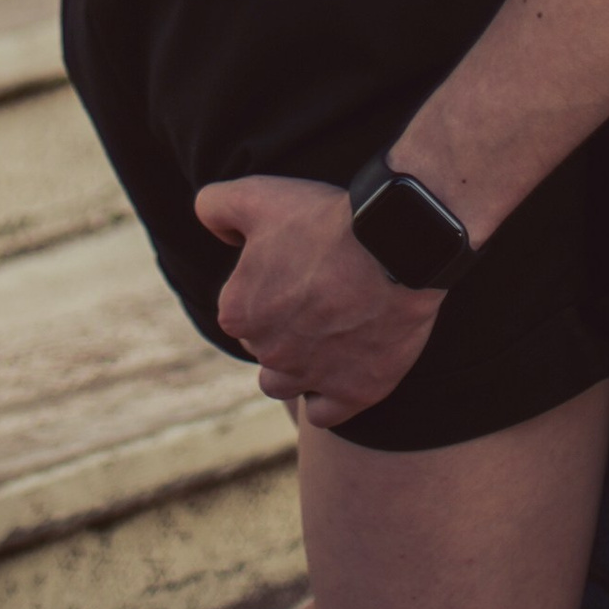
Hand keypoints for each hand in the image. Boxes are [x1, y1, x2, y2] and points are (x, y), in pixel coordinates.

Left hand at [195, 173, 442, 426]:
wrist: (395, 244)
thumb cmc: (326, 221)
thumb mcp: (257, 194)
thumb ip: (214, 206)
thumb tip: (212, 227)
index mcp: (239, 312)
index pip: (240, 308)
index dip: (264, 286)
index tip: (292, 269)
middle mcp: (269, 353)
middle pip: (263, 346)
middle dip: (280, 326)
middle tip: (314, 294)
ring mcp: (312, 377)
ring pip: (284, 384)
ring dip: (295, 365)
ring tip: (324, 333)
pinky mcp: (354, 392)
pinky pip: (324, 414)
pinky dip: (327, 396)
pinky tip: (340, 367)